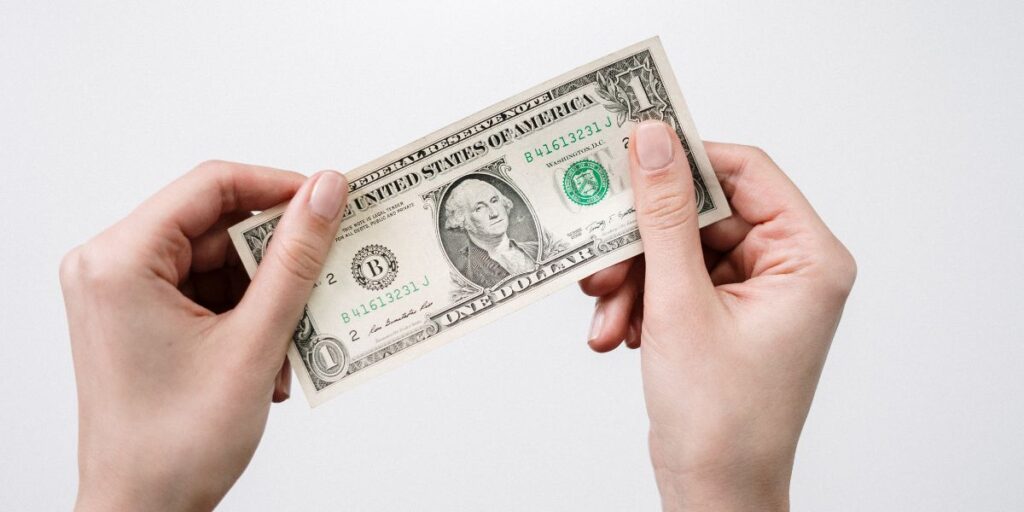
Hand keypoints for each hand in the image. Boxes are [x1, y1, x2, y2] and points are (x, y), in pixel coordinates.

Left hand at [60, 161, 347, 510]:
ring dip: (266, 298)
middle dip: (276, 260)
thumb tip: (326, 193)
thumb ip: (296, 259)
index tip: (329, 202)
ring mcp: (121, 294)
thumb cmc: (175, 444)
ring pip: (217, 262)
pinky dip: (246, 317)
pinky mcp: (137, 317)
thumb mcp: (254, 341)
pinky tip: (266, 359)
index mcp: (120, 261)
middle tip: (326, 275)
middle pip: (216, 226)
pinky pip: (206, 291)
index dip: (279, 188)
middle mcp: (110, 267)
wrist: (141, 511)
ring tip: (289, 344)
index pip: (211, 186)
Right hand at [580, 122, 855, 510]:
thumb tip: (652, 141)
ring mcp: (755, 293)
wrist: (715, 493)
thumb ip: (663, 216)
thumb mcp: (680, 304)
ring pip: (679, 249)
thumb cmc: (721, 419)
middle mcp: (788, 268)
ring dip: (634, 279)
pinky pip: (675, 281)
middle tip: (600, 259)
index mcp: (807, 257)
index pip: (746, 171)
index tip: (628, 152)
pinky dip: (641, 301)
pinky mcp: (724, 314)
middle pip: (702, 214)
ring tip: (605, 312)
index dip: (684, 159)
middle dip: (643, 242)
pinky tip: (617, 333)